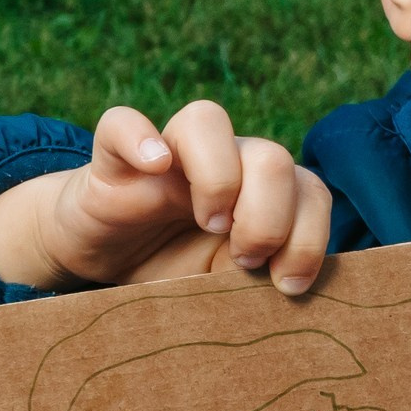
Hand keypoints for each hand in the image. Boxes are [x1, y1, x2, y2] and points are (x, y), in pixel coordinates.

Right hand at [0, 100, 332, 294]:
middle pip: (271, 155)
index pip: (309, 189)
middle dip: (270, 218)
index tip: (287, 284)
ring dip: (220, 178)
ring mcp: (167, 156)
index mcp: (257, 191)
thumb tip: (291, 291)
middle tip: (245, 259)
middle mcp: (221, 163)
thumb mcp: (223, 285)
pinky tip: (155, 166)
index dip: (310, 236)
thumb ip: (258, 281)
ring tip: (210, 224)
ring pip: (207, 119)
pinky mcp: (111, 161)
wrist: (100, 264)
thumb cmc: (171, 272)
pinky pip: (121, 123)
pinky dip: (140, 138)